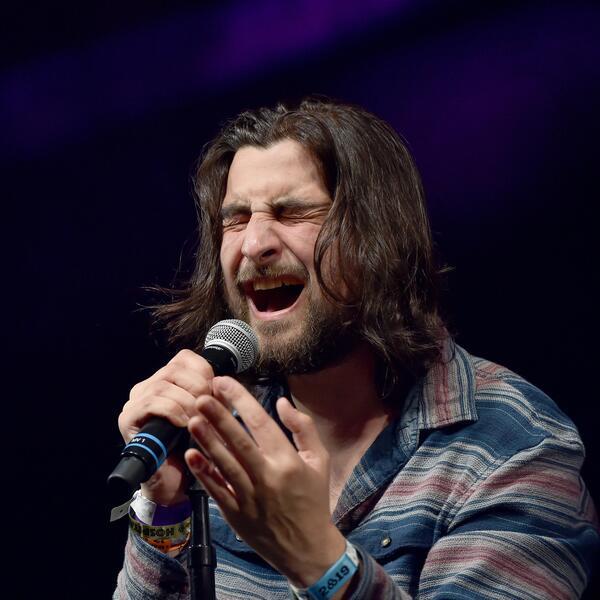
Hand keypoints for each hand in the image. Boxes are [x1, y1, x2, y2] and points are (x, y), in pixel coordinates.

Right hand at [118, 349, 213, 504]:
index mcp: (167, 380)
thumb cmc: (192, 447)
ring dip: (187, 401)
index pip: (185, 358)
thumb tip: (224, 382)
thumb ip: (215, 396)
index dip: (204, 372)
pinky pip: (151, 403)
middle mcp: (148, 386)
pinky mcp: (127, 418)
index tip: (216, 391)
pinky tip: (185, 424)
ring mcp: (135, 401)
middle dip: (198, 387)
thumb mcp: (209, 415)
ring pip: (163, 385)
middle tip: (210, 408)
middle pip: (174, 369)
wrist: (173, 482)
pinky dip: (173, 411)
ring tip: (199, 419)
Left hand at [184, 376, 346, 587]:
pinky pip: (216, 490)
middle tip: (201, 396)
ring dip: (206, 440)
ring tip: (192, 419)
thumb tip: (282, 402)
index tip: (223, 382)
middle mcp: (267, 477)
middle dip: (218, 416)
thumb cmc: (314, 499)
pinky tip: (191, 454)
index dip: (241, 400)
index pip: (261, 423)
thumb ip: (303, 428)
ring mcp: (249, 497)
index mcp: (288, 461)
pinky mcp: (235, 514)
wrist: (307, 549)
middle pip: (238, 441)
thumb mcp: (319, 460)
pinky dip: (203, 473)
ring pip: (223, 464)